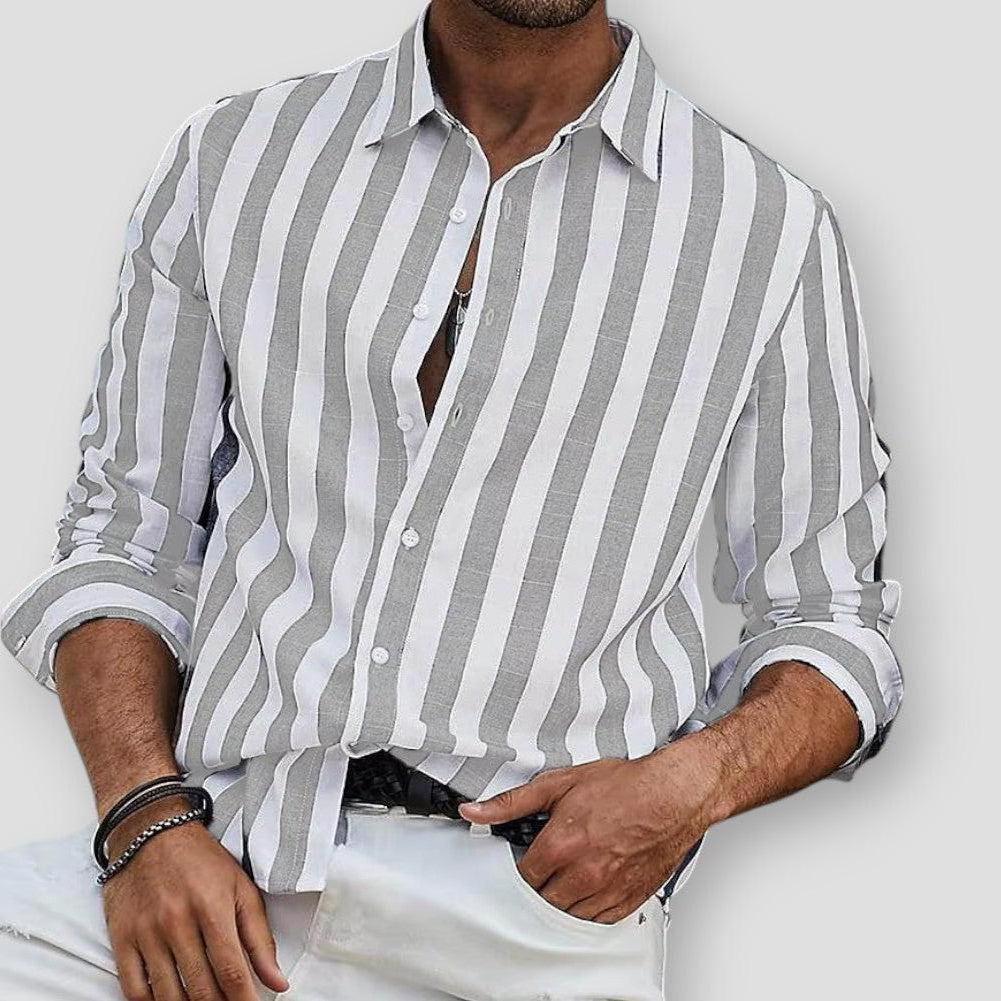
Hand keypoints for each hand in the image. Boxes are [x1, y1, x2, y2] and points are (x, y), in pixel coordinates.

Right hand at [101, 801, 288, 1000]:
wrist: (150, 832)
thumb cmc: (202, 860)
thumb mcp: (241, 888)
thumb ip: (260, 938)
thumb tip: (278, 982)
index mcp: (212, 907)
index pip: (231, 970)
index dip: (244, 1000)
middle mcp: (177, 922)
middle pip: (201, 989)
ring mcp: (147, 933)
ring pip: (169, 996)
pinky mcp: (122, 939)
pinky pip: (134, 990)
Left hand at [459, 733, 725, 923]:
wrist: (673, 795)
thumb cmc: (625, 786)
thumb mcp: (561, 783)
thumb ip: (512, 801)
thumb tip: (475, 811)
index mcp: (561, 845)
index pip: (523, 877)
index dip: (522, 865)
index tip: (529, 855)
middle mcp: (582, 874)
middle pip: (542, 900)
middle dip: (541, 883)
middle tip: (550, 862)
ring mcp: (606, 891)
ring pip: (567, 915)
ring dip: (563, 897)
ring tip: (571, 871)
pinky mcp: (627, 900)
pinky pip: (596, 921)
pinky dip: (588, 908)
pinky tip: (590, 885)